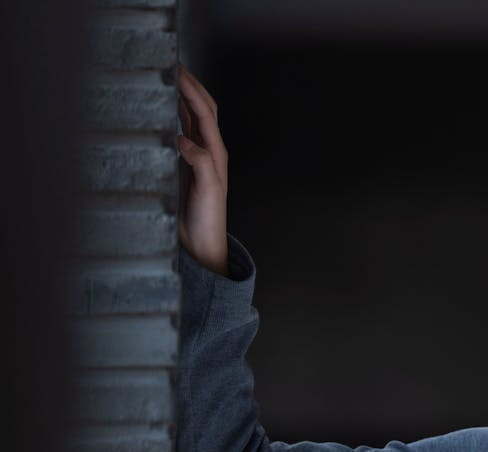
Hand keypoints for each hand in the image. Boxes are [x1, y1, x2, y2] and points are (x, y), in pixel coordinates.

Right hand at [177, 62, 228, 276]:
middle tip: (173, 65)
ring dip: (183, 97)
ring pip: (191, 118)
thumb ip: (200, 164)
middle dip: (190, 86)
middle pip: (202, 110)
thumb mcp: (207, 191)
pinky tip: (164, 108)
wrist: (202, 243)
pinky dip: (174, 115)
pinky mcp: (184, 165)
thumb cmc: (207, 221)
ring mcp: (197, 157)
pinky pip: (180, 132)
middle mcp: (208, 151)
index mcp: (216, 153)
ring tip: (169, 77)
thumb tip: (185, 139)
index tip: (178, 71)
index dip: (192, 90)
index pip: (204, 113)